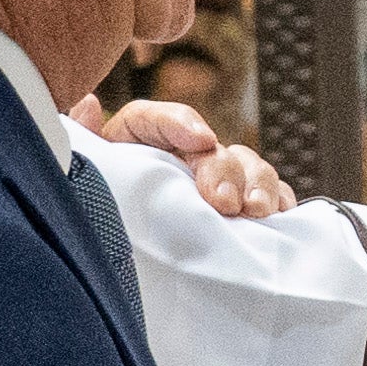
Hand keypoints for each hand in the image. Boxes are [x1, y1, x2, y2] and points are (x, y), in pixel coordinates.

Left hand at [80, 95, 294, 221]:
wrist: (124, 261)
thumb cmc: (108, 208)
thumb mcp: (91, 177)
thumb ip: (87, 145)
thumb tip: (88, 104)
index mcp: (142, 141)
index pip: (159, 119)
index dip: (180, 124)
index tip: (199, 139)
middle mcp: (186, 155)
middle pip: (212, 149)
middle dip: (221, 170)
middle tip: (221, 199)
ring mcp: (219, 179)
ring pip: (249, 166)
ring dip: (256, 185)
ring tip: (254, 211)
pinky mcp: (244, 207)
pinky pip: (272, 194)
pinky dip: (279, 201)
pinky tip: (276, 216)